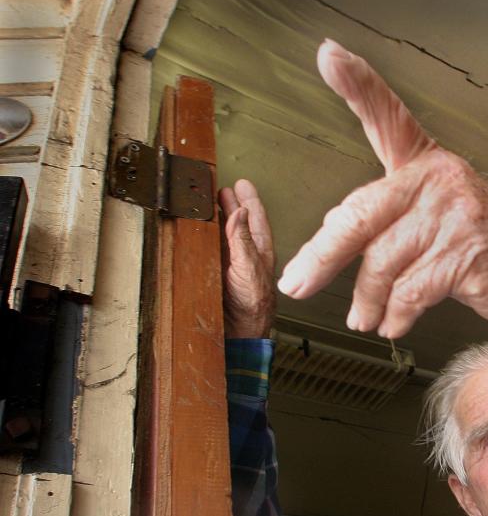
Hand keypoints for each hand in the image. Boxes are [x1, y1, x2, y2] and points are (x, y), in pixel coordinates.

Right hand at [219, 179, 276, 338]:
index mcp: (259, 250)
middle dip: (232, 203)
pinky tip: (199, 229)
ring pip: (224, 233)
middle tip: (224, 188)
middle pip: (239, 222)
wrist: (238, 332)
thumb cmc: (252, 305)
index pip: (255, 218)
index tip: (243, 183)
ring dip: (218, 217)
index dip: (249, 199)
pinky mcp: (216, 272)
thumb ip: (243, 240)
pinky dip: (206, 235)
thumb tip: (241, 211)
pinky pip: (210, 248)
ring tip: (210, 201)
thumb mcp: (249, 268)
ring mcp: (230, 262)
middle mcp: (246, 254)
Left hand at [277, 40, 487, 338]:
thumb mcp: (442, 215)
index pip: (389, 118)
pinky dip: (395, 313)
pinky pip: (411, 289)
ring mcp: (457, 215)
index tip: (329, 57)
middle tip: (298, 282)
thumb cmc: (487, 246)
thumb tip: (330, 249)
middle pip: (361, 212)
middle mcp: (441, 179)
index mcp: (429, 165)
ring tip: (363, 317)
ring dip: (366, 299)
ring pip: (382, 260)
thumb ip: (390, 220)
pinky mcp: (468, 254)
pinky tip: (392, 322)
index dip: (358, 86)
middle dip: (322, 255)